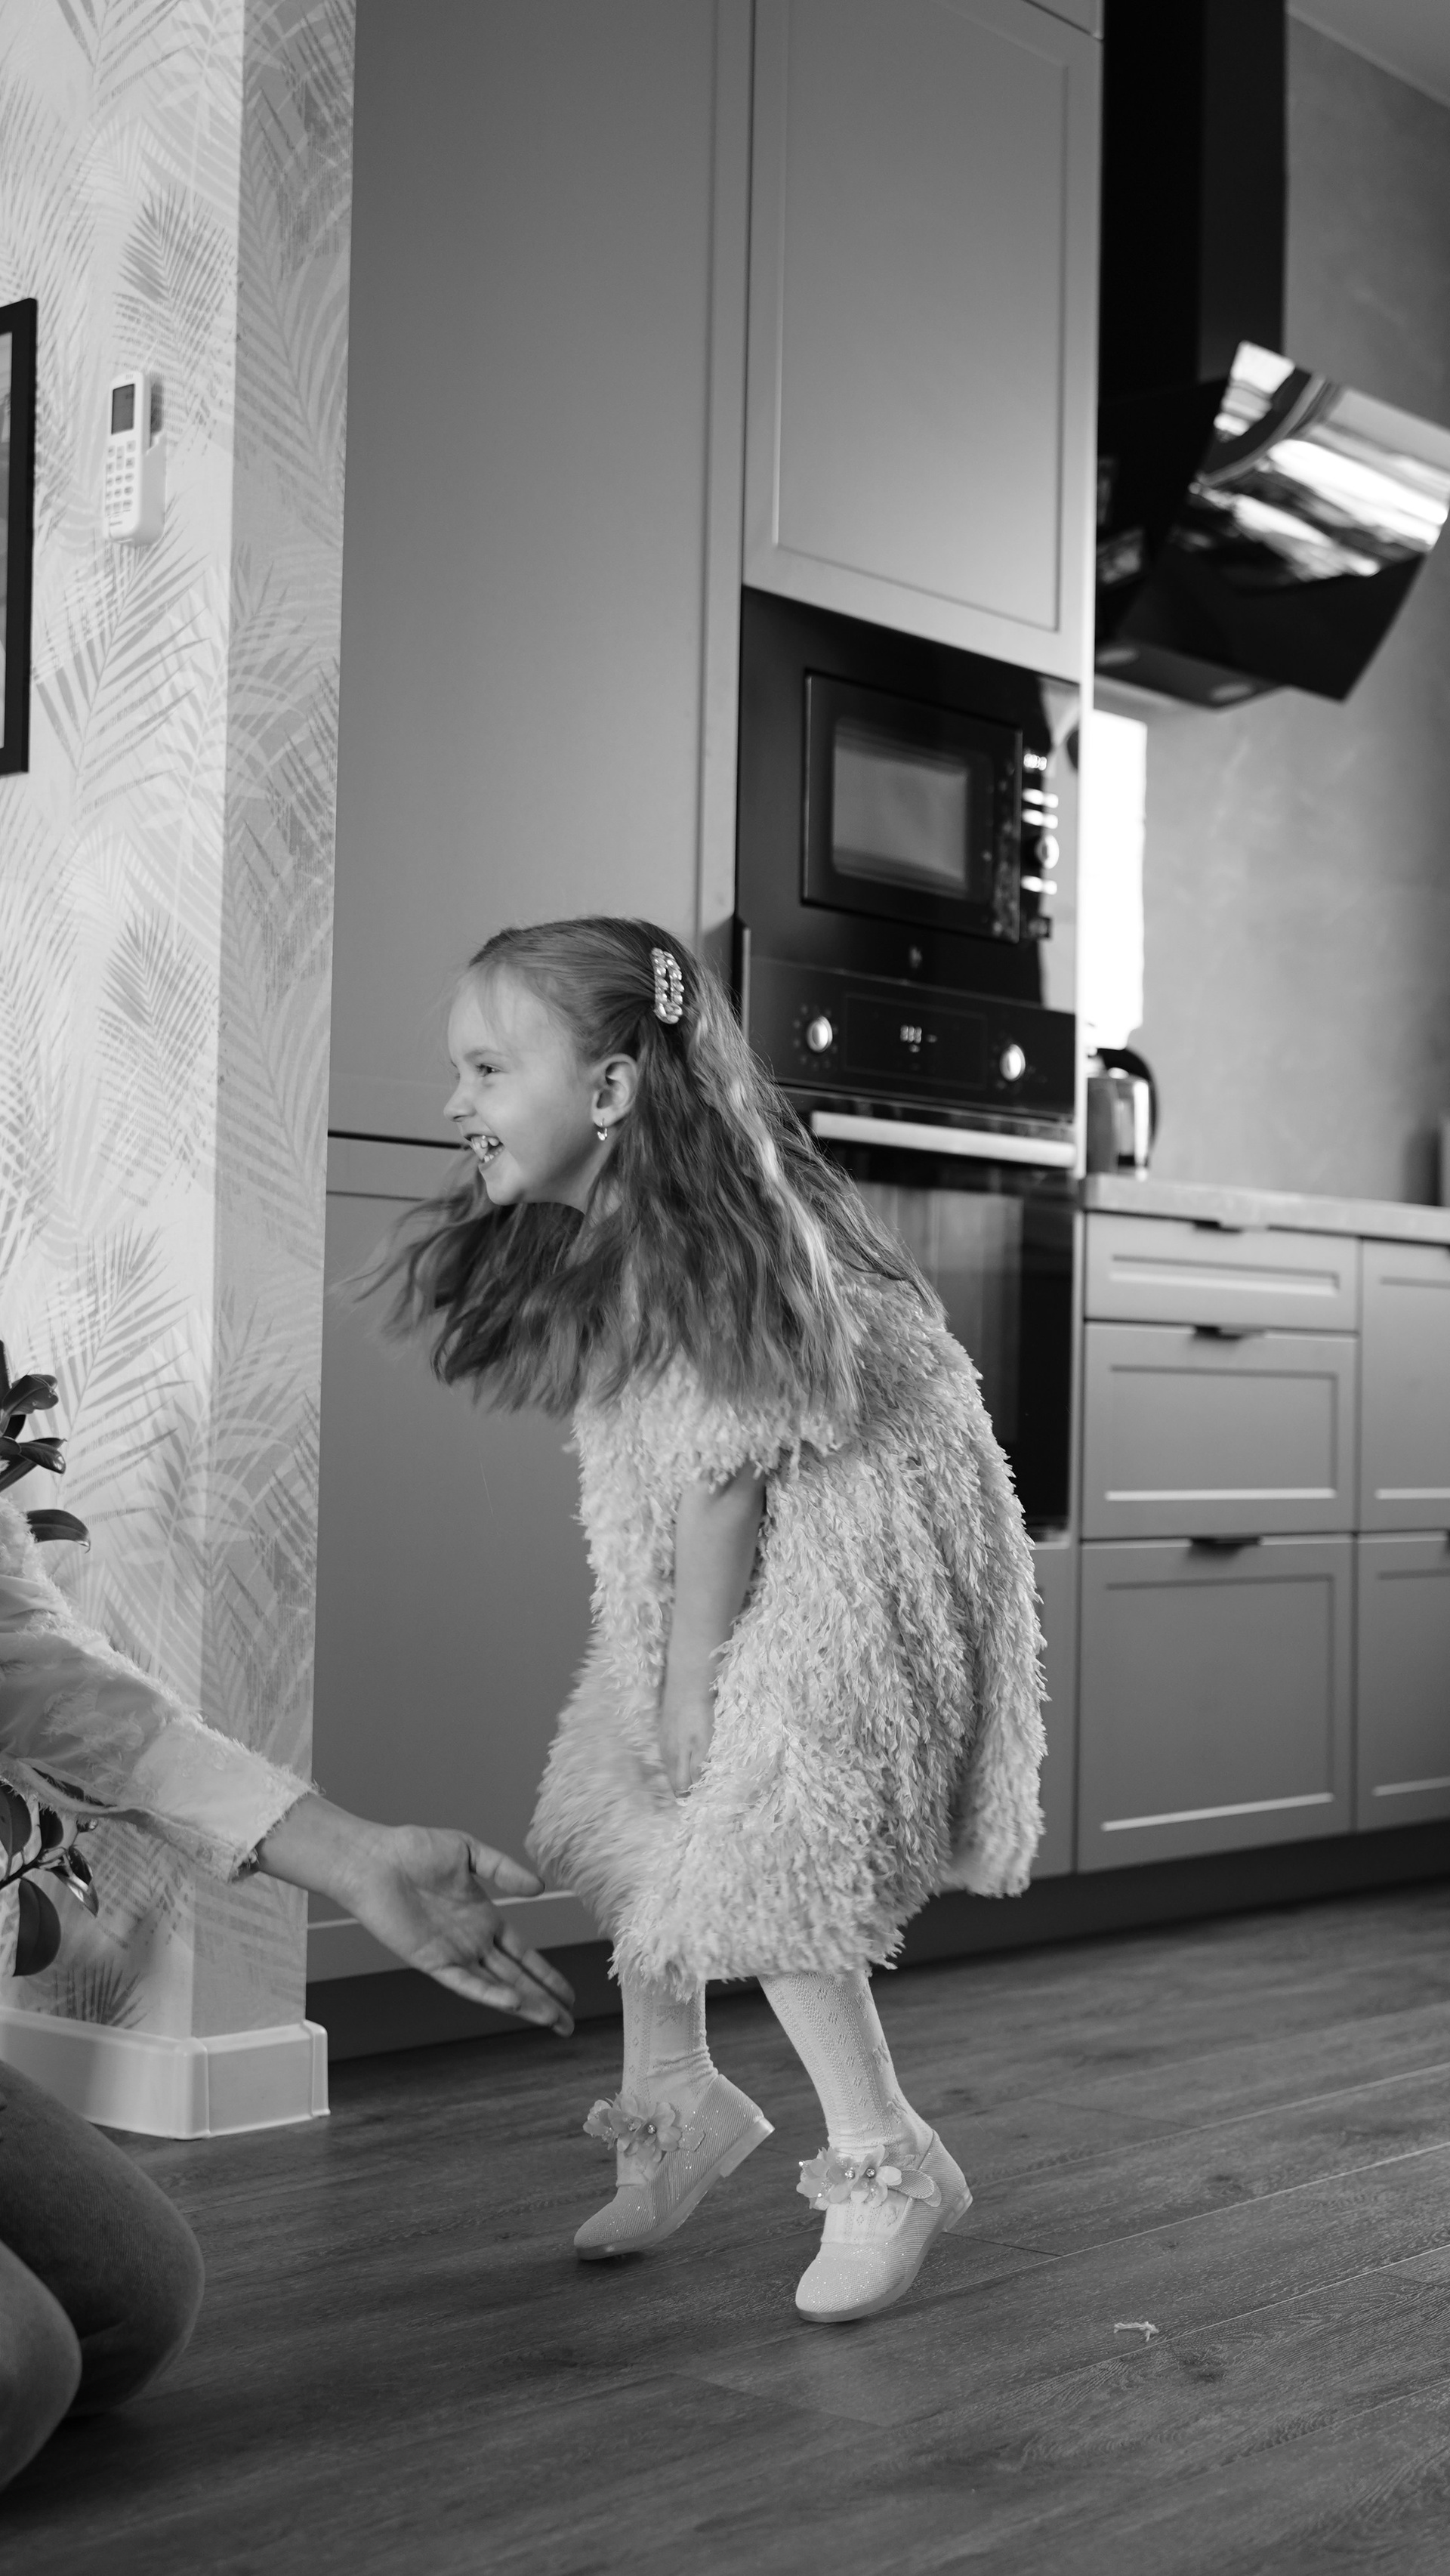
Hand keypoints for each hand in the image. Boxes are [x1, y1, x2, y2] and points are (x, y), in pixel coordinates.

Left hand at [256, 1797, 573, 2034]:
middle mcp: (472, 1942)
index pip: (523, 1954)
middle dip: (544, 2000)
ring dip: (524, 2004)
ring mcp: (454, 1954)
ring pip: (497, 1986)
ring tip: (551, 2021)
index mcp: (484, 1919)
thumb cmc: (414, 1850)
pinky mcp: (432, 1960)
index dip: (547, 1974)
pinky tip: (512, 2001)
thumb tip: (539, 1887)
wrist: (375, 1860)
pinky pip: (465, 1982)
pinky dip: (489, 1993)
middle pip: (516, 1978)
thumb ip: (504, 1870)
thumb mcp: (469, 1851)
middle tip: (569, 2025)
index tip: (570, 1995)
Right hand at [659, 1689, 713, 1796]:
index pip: (681, 1785)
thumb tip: (694, 1787)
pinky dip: (674, 1765)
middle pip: (674, 1779)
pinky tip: (680, 1763)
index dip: (689, 1796)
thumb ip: (698, 1764)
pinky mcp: (663, 1732)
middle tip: (691, 1799)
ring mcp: (664, 1742)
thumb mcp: (704, 1741)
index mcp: (677, 1757)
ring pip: (670, 1768)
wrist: (685, 1685)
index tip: (697, 1803)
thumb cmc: (699, 1713)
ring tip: (686, 1786)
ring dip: (677, 1778)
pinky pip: (668, 1756)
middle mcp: (668, 1752)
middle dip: (682, 1790)